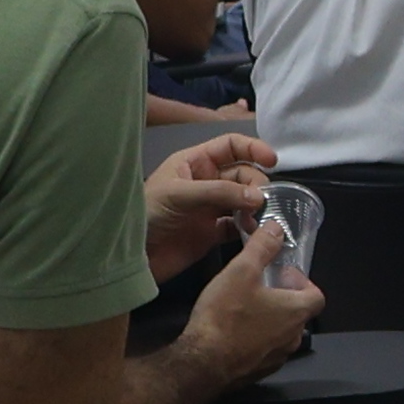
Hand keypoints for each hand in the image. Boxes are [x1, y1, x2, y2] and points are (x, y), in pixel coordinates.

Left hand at [145, 130, 272, 280]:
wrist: (131, 257)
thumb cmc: (146, 214)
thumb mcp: (180, 194)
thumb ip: (219, 192)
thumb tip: (258, 196)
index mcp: (194, 163)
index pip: (230, 146)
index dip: (252, 148)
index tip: (272, 161)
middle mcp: (205, 182)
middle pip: (243, 174)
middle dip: (256, 184)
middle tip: (262, 202)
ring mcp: (209, 208)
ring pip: (244, 200)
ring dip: (256, 207)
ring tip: (260, 219)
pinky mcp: (212, 233)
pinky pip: (238, 226)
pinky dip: (250, 228)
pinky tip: (254, 233)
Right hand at [180, 218, 323, 382]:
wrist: (202, 363)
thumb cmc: (225, 317)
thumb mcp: (242, 270)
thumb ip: (262, 246)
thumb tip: (276, 229)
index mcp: (296, 311)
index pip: (316, 295)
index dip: (301, 281)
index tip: (281, 274)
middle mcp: (292, 337)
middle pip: (298, 313)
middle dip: (283, 297)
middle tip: (260, 286)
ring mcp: (277, 357)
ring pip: (281, 333)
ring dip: (269, 319)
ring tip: (245, 307)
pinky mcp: (259, 370)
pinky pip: (264, 350)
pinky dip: (255, 339)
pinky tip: (233, 330)